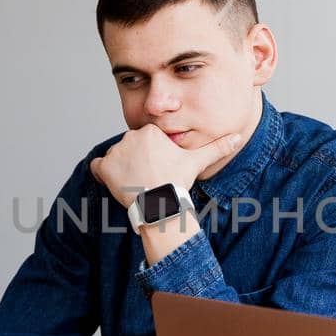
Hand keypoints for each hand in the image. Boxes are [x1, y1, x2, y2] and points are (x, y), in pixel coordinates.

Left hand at [89, 126, 241, 209]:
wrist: (161, 204)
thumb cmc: (178, 181)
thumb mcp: (198, 161)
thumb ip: (216, 147)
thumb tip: (237, 137)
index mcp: (149, 132)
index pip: (144, 140)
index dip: (151, 155)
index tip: (158, 168)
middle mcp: (130, 137)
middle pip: (129, 148)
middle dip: (136, 161)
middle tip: (148, 178)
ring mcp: (115, 152)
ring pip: (115, 157)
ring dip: (121, 168)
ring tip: (136, 183)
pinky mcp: (104, 167)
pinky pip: (97, 166)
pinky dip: (102, 173)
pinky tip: (117, 183)